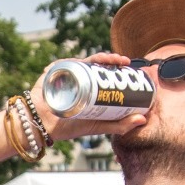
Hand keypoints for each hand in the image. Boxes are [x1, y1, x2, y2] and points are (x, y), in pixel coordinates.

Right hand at [26, 52, 148, 143]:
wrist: (42, 126)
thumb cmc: (67, 126)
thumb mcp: (97, 126)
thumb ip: (119, 125)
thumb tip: (143, 120)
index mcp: (88, 87)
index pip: (105, 74)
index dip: (117, 68)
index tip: (129, 67)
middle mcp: (79, 78)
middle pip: (96, 65)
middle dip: (111, 59)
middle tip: (123, 62)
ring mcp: (66, 74)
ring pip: (85, 61)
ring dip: (98, 57)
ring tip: (109, 59)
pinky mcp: (54, 73)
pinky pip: (65, 63)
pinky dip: (74, 60)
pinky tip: (86, 61)